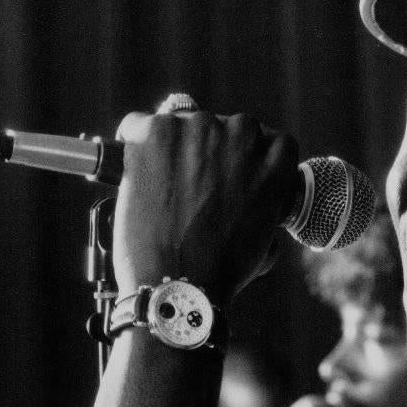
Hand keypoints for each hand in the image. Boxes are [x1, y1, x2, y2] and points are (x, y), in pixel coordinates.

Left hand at [112, 106, 299, 305]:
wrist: (179, 283)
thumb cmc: (221, 269)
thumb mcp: (266, 234)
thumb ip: (263, 201)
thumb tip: (242, 191)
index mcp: (274, 159)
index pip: (268, 139)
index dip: (249, 157)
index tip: (235, 172)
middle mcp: (241, 135)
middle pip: (227, 127)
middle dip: (213, 150)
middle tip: (196, 182)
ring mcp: (197, 129)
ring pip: (184, 123)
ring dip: (175, 147)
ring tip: (164, 185)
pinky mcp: (155, 133)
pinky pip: (138, 125)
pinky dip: (133, 144)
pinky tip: (135, 171)